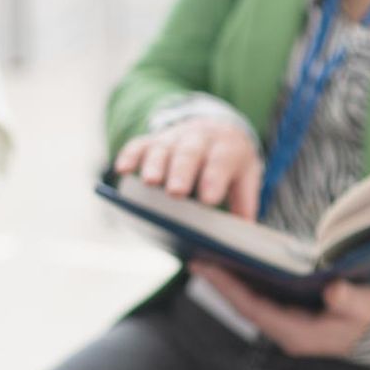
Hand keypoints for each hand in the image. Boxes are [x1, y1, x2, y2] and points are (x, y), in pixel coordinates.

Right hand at [114, 117, 261, 219]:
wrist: (217, 126)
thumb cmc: (230, 161)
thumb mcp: (246, 176)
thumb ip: (244, 204)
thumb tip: (244, 242)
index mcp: (227, 147)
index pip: (222, 161)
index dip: (214, 179)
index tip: (208, 200)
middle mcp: (199, 138)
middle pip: (190, 154)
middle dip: (182, 173)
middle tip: (176, 193)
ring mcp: (174, 138)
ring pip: (163, 149)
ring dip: (155, 165)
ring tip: (149, 183)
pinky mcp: (153, 140)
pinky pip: (139, 145)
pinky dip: (129, 155)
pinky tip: (122, 170)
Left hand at [190, 263, 369, 358]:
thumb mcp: (364, 310)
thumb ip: (350, 301)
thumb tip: (334, 288)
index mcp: (295, 334)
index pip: (252, 308)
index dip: (227, 287)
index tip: (205, 267)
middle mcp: (283, 332)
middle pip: (243, 305)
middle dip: (220, 282)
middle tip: (195, 258)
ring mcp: (285, 325)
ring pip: (248, 302)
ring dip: (229, 282)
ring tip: (208, 256)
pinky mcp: (289, 316)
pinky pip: (259, 299)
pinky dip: (244, 282)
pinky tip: (234, 265)